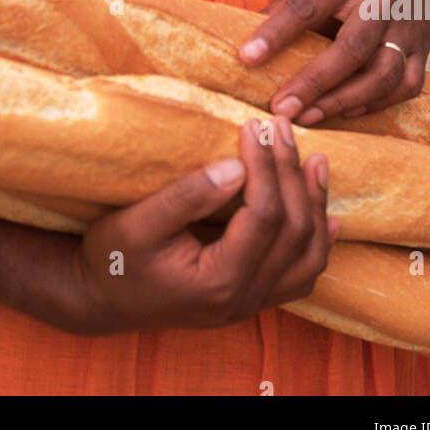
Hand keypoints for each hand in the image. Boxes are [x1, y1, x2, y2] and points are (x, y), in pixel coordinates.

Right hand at [66, 117, 337, 334]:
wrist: (101, 299)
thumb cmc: (112, 258)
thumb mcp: (137, 223)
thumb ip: (187, 196)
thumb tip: (237, 166)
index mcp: (219, 281)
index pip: (263, 216)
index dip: (265, 166)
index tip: (255, 125)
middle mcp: (245, 299)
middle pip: (292, 231)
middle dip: (291, 173)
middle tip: (282, 128)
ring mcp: (252, 303)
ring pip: (308, 257)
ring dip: (315, 206)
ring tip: (316, 161)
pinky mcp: (252, 299)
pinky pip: (300, 276)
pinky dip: (318, 244)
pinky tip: (328, 218)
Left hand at [239, 0, 429, 125]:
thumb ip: (288, 4)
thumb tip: (244, 36)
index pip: (306, 7)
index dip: (275, 33)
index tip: (246, 58)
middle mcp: (380, 3)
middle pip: (351, 48)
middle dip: (314, 82)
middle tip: (281, 107)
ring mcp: (406, 29)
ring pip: (382, 74)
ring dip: (343, 101)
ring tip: (307, 117)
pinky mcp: (424, 52)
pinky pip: (404, 87)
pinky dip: (375, 104)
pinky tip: (346, 112)